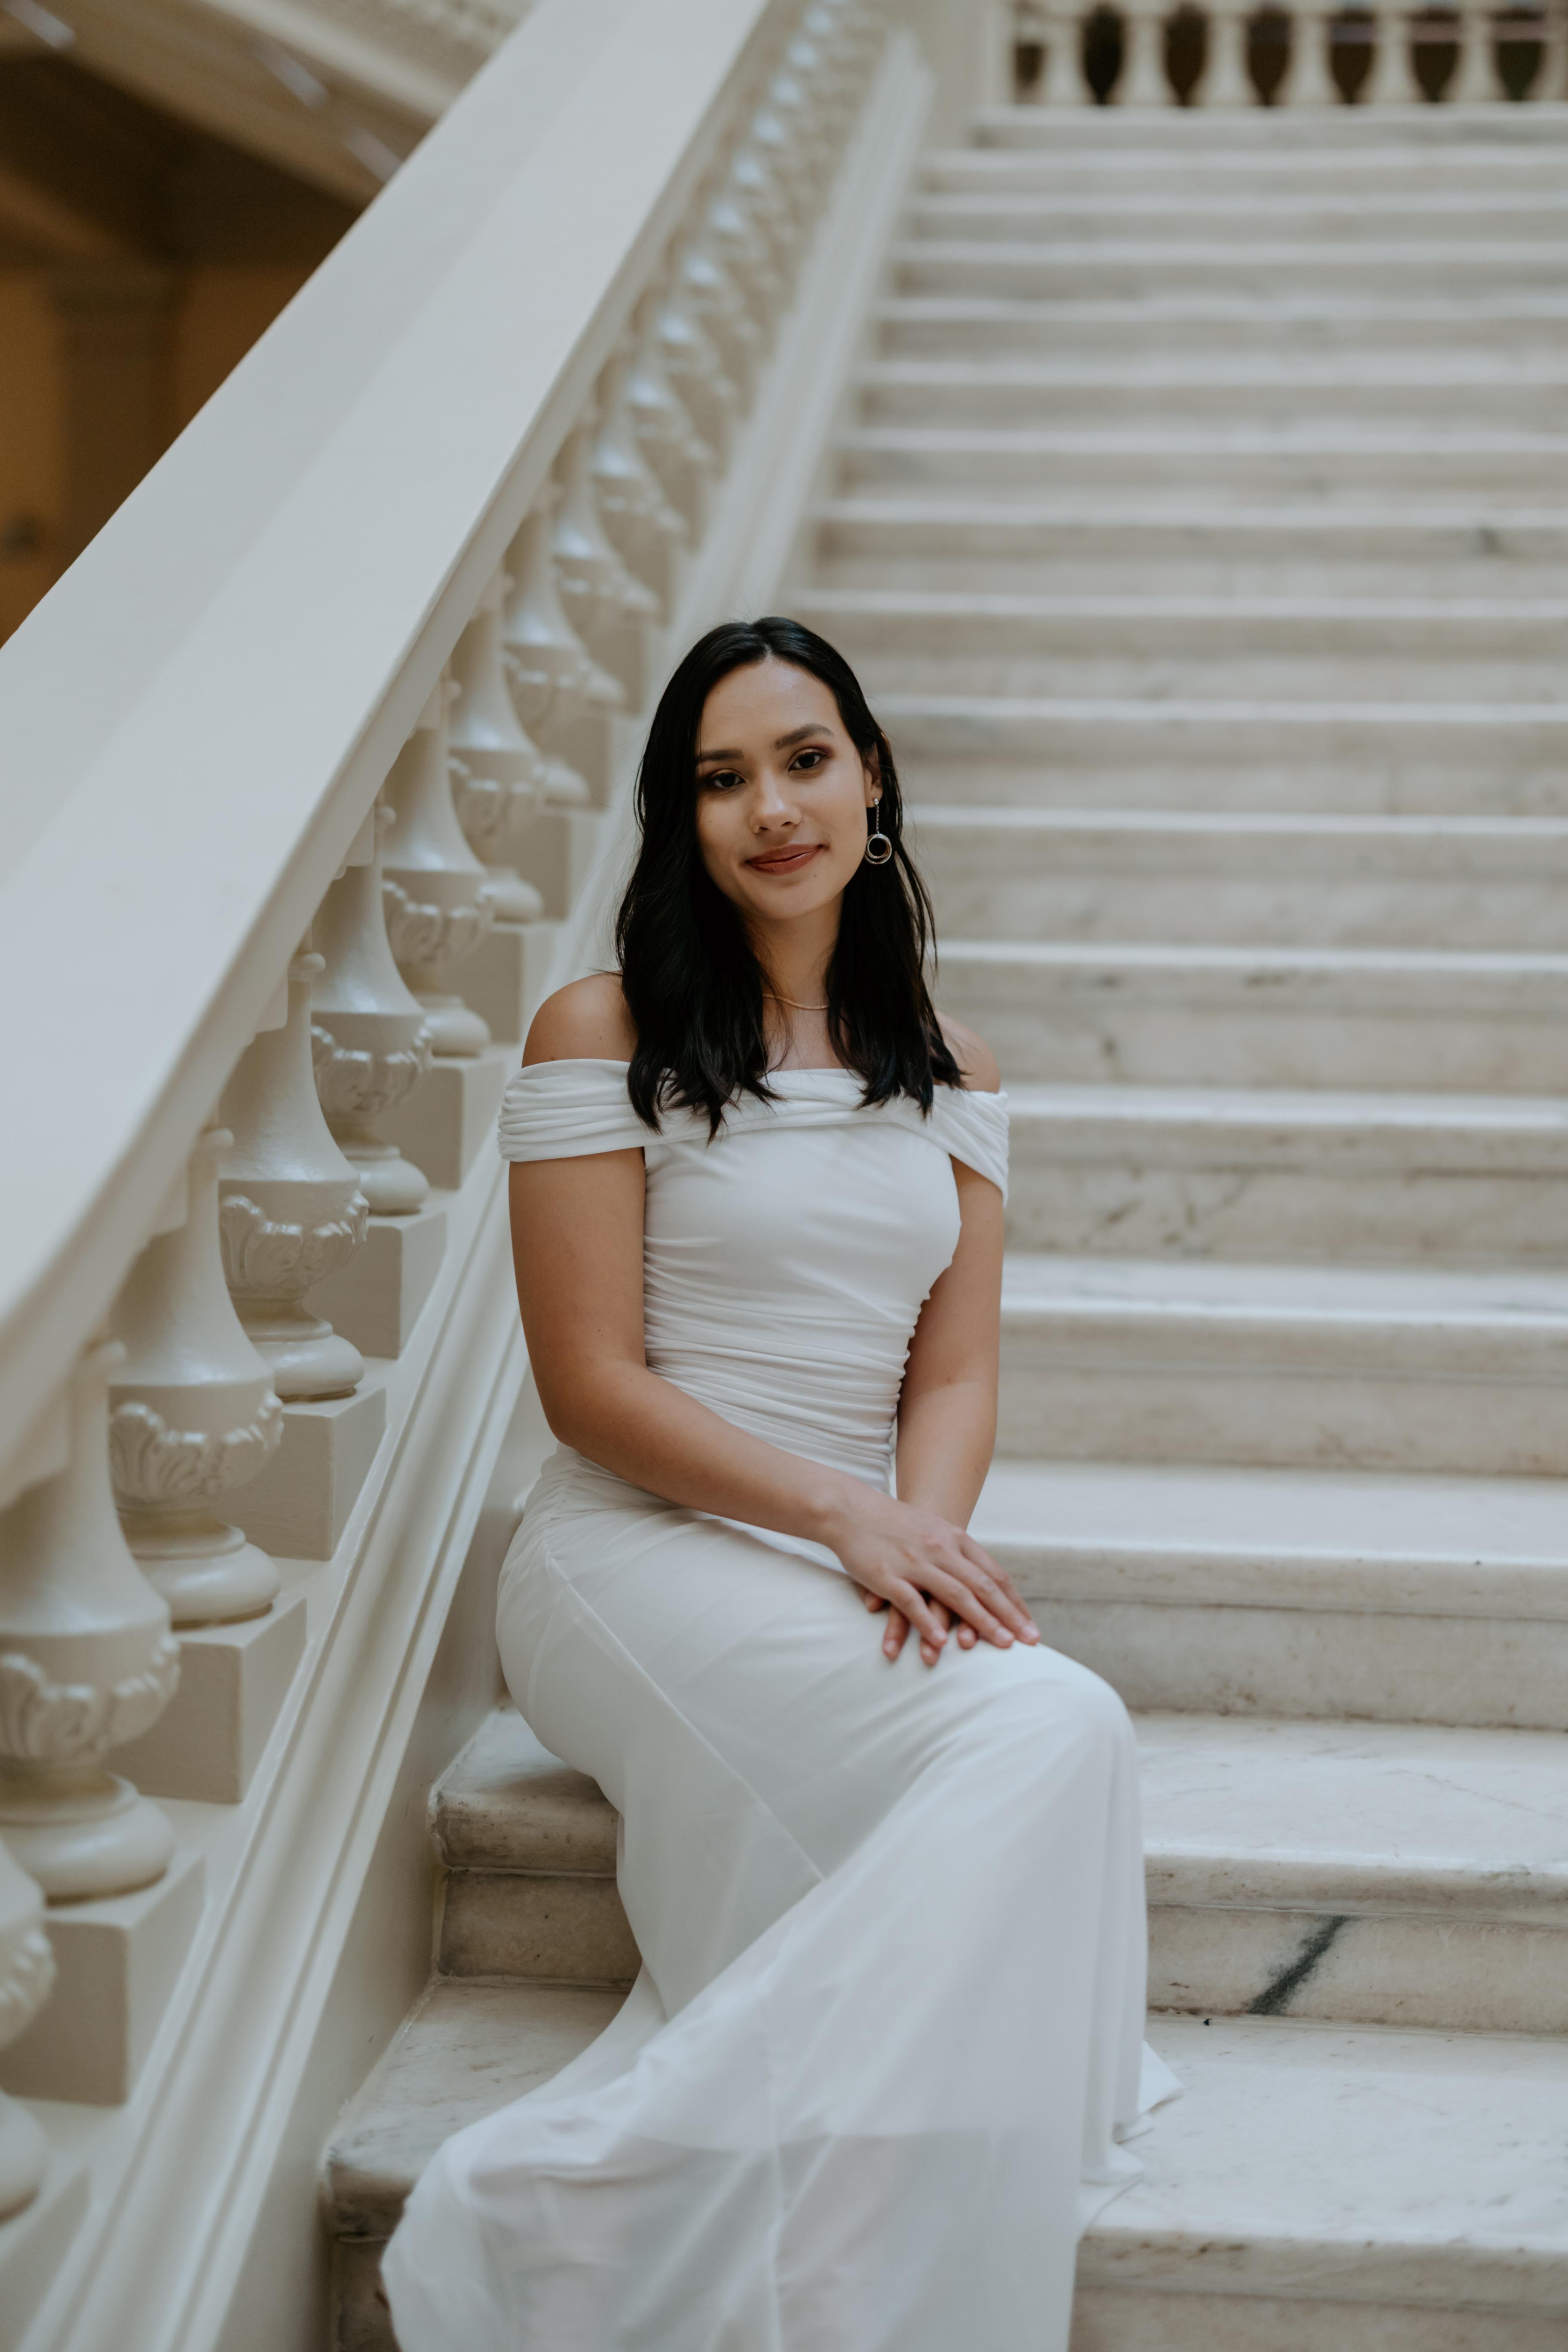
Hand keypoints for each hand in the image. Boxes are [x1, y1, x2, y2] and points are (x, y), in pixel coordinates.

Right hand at [822, 1489, 1038, 1667]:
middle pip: (982, 1586)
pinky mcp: (887, 1575)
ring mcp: (915, 1561)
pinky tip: (942, 1642)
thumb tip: (982, 1580)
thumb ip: (957, 1553)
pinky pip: (912, 1602)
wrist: (850, 1509)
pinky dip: (928, 1623)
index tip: (1030, 1626)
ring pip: (955, 1595)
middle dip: (1009, 1616)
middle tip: (1029, 1640)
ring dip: (981, 1621)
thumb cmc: (894, 1523)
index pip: (993, 1574)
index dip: (1014, 1602)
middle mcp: (940, 1548)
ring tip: (1001, 1644)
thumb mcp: (934, 1530)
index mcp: (955, 1538)